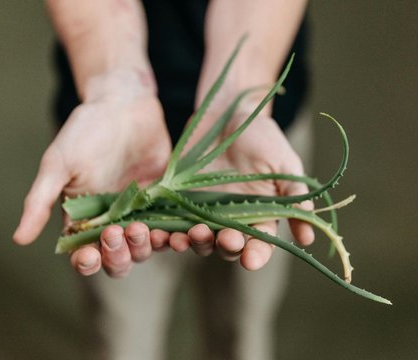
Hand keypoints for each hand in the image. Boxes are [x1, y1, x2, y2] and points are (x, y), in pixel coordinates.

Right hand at [13, 69, 171, 276]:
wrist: (123, 103)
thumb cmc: (85, 131)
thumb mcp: (58, 164)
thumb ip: (40, 201)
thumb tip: (18, 238)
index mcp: (84, 218)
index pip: (85, 254)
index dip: (87, 262)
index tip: (90, 254)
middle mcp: (113, 221)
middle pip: (118, 258)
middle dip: (119, 255)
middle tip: (119, 232)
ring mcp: (141, 212)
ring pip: (146, 247)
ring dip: (147, 247)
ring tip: (148, 231)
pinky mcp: (165, 200)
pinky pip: (172, 225)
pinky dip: (177, 234)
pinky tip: (181, 232)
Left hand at [167, 110, 313, 269]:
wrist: (228, 113)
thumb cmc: (262, 137)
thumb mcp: (284, 164)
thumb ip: (294, 197)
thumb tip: (308, 238)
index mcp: (259, 215)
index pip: (259, 244)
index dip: (256, 255)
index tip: (251, 260)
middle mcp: (230, 218)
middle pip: (227, 246)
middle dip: (225, 247)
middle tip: (225, 239)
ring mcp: (203, 210)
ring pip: (198, 238)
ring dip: (194, 243)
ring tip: (188, 238)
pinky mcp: (180, 199)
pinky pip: (171, 221)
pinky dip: (165, 231)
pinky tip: (160, 232)